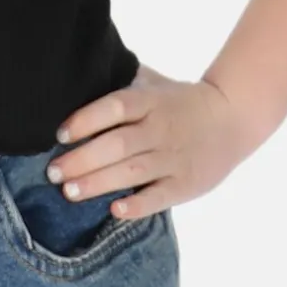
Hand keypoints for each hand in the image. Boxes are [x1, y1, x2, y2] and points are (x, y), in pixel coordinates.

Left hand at [46, 62, 248, 217]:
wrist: (233, 117)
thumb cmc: (179, 101)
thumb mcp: (153, 82)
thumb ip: (120, 80)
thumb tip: (76, 75)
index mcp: (151, 101)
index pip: (115, 107)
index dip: (86, 119)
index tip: (59, 134)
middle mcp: (160, 128)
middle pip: (118, 144)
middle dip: (82, 159)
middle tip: (53, 172)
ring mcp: (174, 157)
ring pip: (133, 171)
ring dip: (99, 183)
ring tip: (70, 192)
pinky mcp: (186, 184)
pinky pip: (160, 196)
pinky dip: (137, 205)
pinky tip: (115, 211)